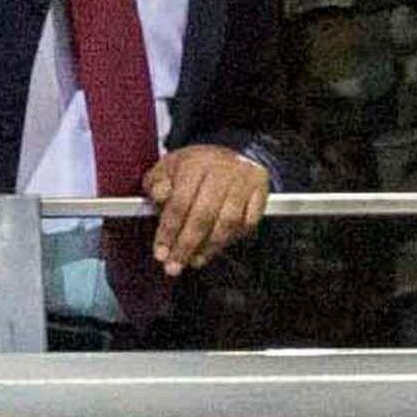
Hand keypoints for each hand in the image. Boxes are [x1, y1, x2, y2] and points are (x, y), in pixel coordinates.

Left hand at [143, 144, 269, 275]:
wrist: (231, 150)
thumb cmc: (195, 166)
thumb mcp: (168, 167)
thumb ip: (156, 183)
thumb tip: (159, 195)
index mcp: (194, 163)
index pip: (179, 202)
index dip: (169, 231)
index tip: (160, 253)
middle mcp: (221, 170)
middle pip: (203, 216)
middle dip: (186, 246)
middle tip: (174, 266)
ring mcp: (243, 181)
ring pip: (227, 223)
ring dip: (209, 248)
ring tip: (194, 261)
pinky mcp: (261, 190)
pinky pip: (249, 222)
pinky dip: (234, 238)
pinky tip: (217, 247)